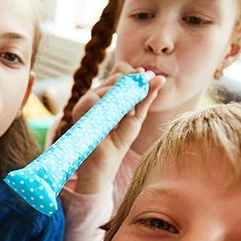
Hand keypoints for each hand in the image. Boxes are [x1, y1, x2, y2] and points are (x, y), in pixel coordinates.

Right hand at [73, 62, 164, 193]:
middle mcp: (94, 96)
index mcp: (106, 96)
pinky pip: (97, 98)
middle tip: (131, 113)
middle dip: (130, 91)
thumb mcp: (135, 117)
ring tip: (119, 123)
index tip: (147, 77)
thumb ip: (145, 98)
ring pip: (109, 87)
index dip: (134, 76)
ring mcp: (86, 102)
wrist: (104, 164)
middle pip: (117, 78)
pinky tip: (109, 126)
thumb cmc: (117, 143)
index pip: (120, 76)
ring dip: (121, 105)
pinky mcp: (80, 109)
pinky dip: (109, 112)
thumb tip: (160, 77)